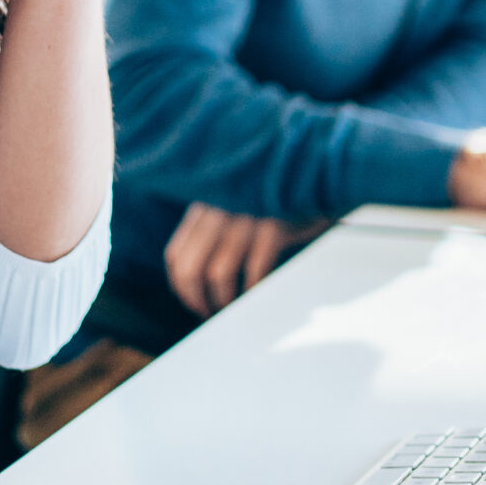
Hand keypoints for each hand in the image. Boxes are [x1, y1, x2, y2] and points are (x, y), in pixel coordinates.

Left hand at [163, 203, 333, 317]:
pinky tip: (255, 293)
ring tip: (230, 308)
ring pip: (218, 274)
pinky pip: (254, 269)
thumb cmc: (270, 196)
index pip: (175, 255)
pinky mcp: (273, 227)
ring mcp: (245, 219)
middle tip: (208, 312)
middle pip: (190, 269)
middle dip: (196, 299)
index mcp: (204, 206)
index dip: (179, 285)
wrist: (310, 172)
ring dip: (223, 300)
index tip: (192, 299)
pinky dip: (252, 288)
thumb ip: (211, 226)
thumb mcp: (232, 201)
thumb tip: (198, 274)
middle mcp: (218, 212)